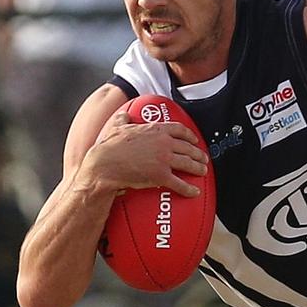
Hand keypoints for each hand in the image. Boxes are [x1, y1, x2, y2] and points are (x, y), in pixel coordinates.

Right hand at [78, 110, 209, 196]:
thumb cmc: (108, 147)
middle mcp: (164, 143)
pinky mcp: (161, 176)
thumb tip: (124, 114)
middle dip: (198, 153)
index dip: (189, 135)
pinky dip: (189, 189)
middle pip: (188, 148)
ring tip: (202, 171)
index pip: (179, 130)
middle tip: (203, 158)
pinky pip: (180, 183)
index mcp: (156, 130)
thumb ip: (123, 119)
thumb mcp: (116, 128)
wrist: (104, 165)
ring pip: (188, 164)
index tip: (194, 140)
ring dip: (198, 168)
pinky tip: (194, 192)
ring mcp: (164, 159)